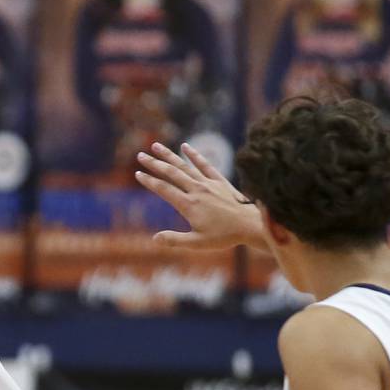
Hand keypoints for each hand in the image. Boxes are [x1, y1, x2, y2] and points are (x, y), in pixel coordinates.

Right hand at [134, 141, 262, 251]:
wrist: (250, 225)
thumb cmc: (224, 237)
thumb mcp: (197, 243)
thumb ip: (175, 240)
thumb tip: (154, 239)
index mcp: (189, 205)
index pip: (164, 190)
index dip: (150, 181)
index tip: (138, 174)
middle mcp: (197, 190)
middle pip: (171, 173)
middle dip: (154, 164)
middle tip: (140, 155)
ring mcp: (208, 183)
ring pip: (185, 166)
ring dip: (169, 155)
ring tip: (156, 145)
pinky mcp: (219, 180)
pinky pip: (205, 164)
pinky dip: (194, 155)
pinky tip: (185, 146)